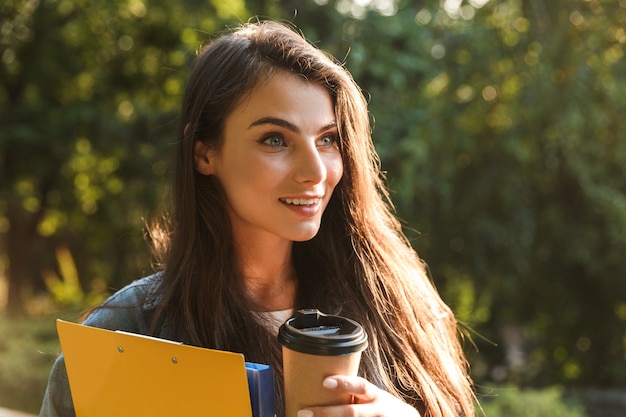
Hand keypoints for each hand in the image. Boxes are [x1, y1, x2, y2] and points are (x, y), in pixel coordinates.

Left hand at [297, 375, 420, 416]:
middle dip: (326, 413)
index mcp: (375, 396)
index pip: (360, 386)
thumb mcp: (373, 396)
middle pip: (351, 413)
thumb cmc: (381, 407)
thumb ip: (355, 392)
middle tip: (304, 412)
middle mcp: (377, 411)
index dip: (344, 384)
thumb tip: (321, 384)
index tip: (325, 382)